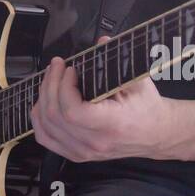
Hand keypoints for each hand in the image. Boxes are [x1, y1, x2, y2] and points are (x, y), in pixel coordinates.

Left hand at [29, 37, 181, 162]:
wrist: (156, 134)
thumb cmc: (147, 107)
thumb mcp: (137, 80)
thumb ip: (117, 60)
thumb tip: (101, 40)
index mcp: (112, 125)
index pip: (73, 112)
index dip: (63, 87)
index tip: (71, 69)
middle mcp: (95, 143)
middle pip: (55, 116)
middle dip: (50, 84)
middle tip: (57, 66)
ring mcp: (84, 152)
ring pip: (46, 127)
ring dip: (43, 98)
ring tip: (50, 79)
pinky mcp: (77, 155)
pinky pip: (46, 138)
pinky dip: (39, 119)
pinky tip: (43, 101)